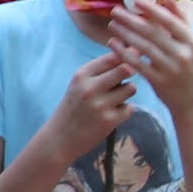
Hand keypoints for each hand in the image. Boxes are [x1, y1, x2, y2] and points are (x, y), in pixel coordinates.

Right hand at [39, 51, 137, 166]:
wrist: (60, 138)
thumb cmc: (74, 107)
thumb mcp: (79, 84)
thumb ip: (102, 69)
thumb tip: (133, 53)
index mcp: (81, 75)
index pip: (112, 57)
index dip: (126, 55)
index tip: (131, 58)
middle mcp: (90, 88)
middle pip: (125, 69)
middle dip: (130, 72)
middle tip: (123, 80)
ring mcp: (100, 105)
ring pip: (131, 88)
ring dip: (127, 93)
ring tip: (114, 100)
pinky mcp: (109, 121)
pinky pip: (130, 108)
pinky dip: (125, 110)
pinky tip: (112, 115)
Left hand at [107, 0, 192, 111]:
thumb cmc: (190, 68)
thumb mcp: (192, 45)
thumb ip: (180, 21)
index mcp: (192, 41)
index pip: (170, 21)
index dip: (152, 9)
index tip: (136, 1)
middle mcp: (183, 53)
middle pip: (153, 32)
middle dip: (131, 20)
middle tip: (115, 11)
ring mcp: (171, 68)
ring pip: (143, 47)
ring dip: (125, 34)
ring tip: (112, 25)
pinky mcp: (159, 81)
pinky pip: (137, 64)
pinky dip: (124, 53)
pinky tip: (113, 44)